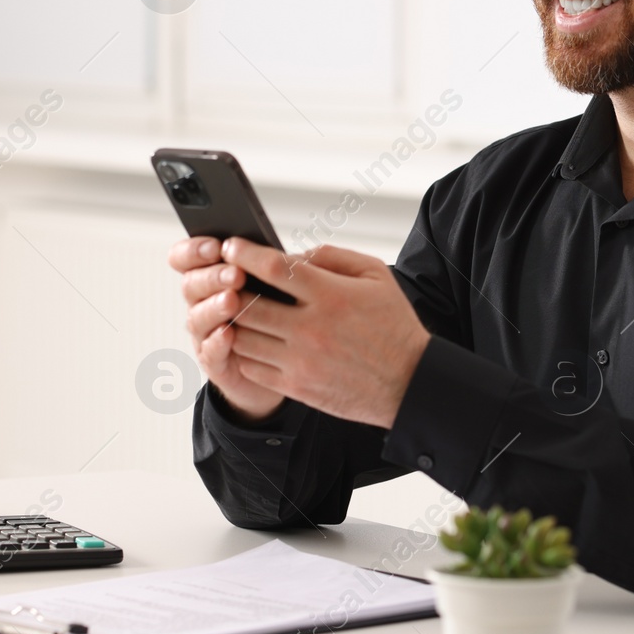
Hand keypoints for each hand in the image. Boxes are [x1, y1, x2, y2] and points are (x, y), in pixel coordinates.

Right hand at [169, 236, 284, 422]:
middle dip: (212, 277)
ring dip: (213, 307)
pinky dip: (216, 342)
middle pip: (191, 285)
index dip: (193, 251)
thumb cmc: (281, 311)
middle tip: (236, 274)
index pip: (185, 258)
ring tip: (232, 300)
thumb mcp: (280, 281)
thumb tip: (289, 252)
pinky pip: (209, 352)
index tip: (216, 246)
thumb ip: (276, 264)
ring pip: (198, 318)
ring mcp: (205, 333)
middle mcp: (202, 302)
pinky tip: (228, 333)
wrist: (286, 360)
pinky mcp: (215, 362)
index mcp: (211, 275)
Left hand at [216, 238, 431, 428]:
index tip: (231, 246)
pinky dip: (242, 350)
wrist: (409, 382)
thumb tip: (291, 255)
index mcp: (331, 296)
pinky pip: (250, 366)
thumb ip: (331, 257)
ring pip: (242, 337)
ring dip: (232, 320)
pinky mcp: (296, 386)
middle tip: (223, 279)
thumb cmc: (393, 325)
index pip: (273, 268)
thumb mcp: (374, 275)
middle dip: (229, 288)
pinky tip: (248, 339)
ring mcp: (301, 361)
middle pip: (247, 303)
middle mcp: (311, 329)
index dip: (245, 254)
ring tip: (232, 309)